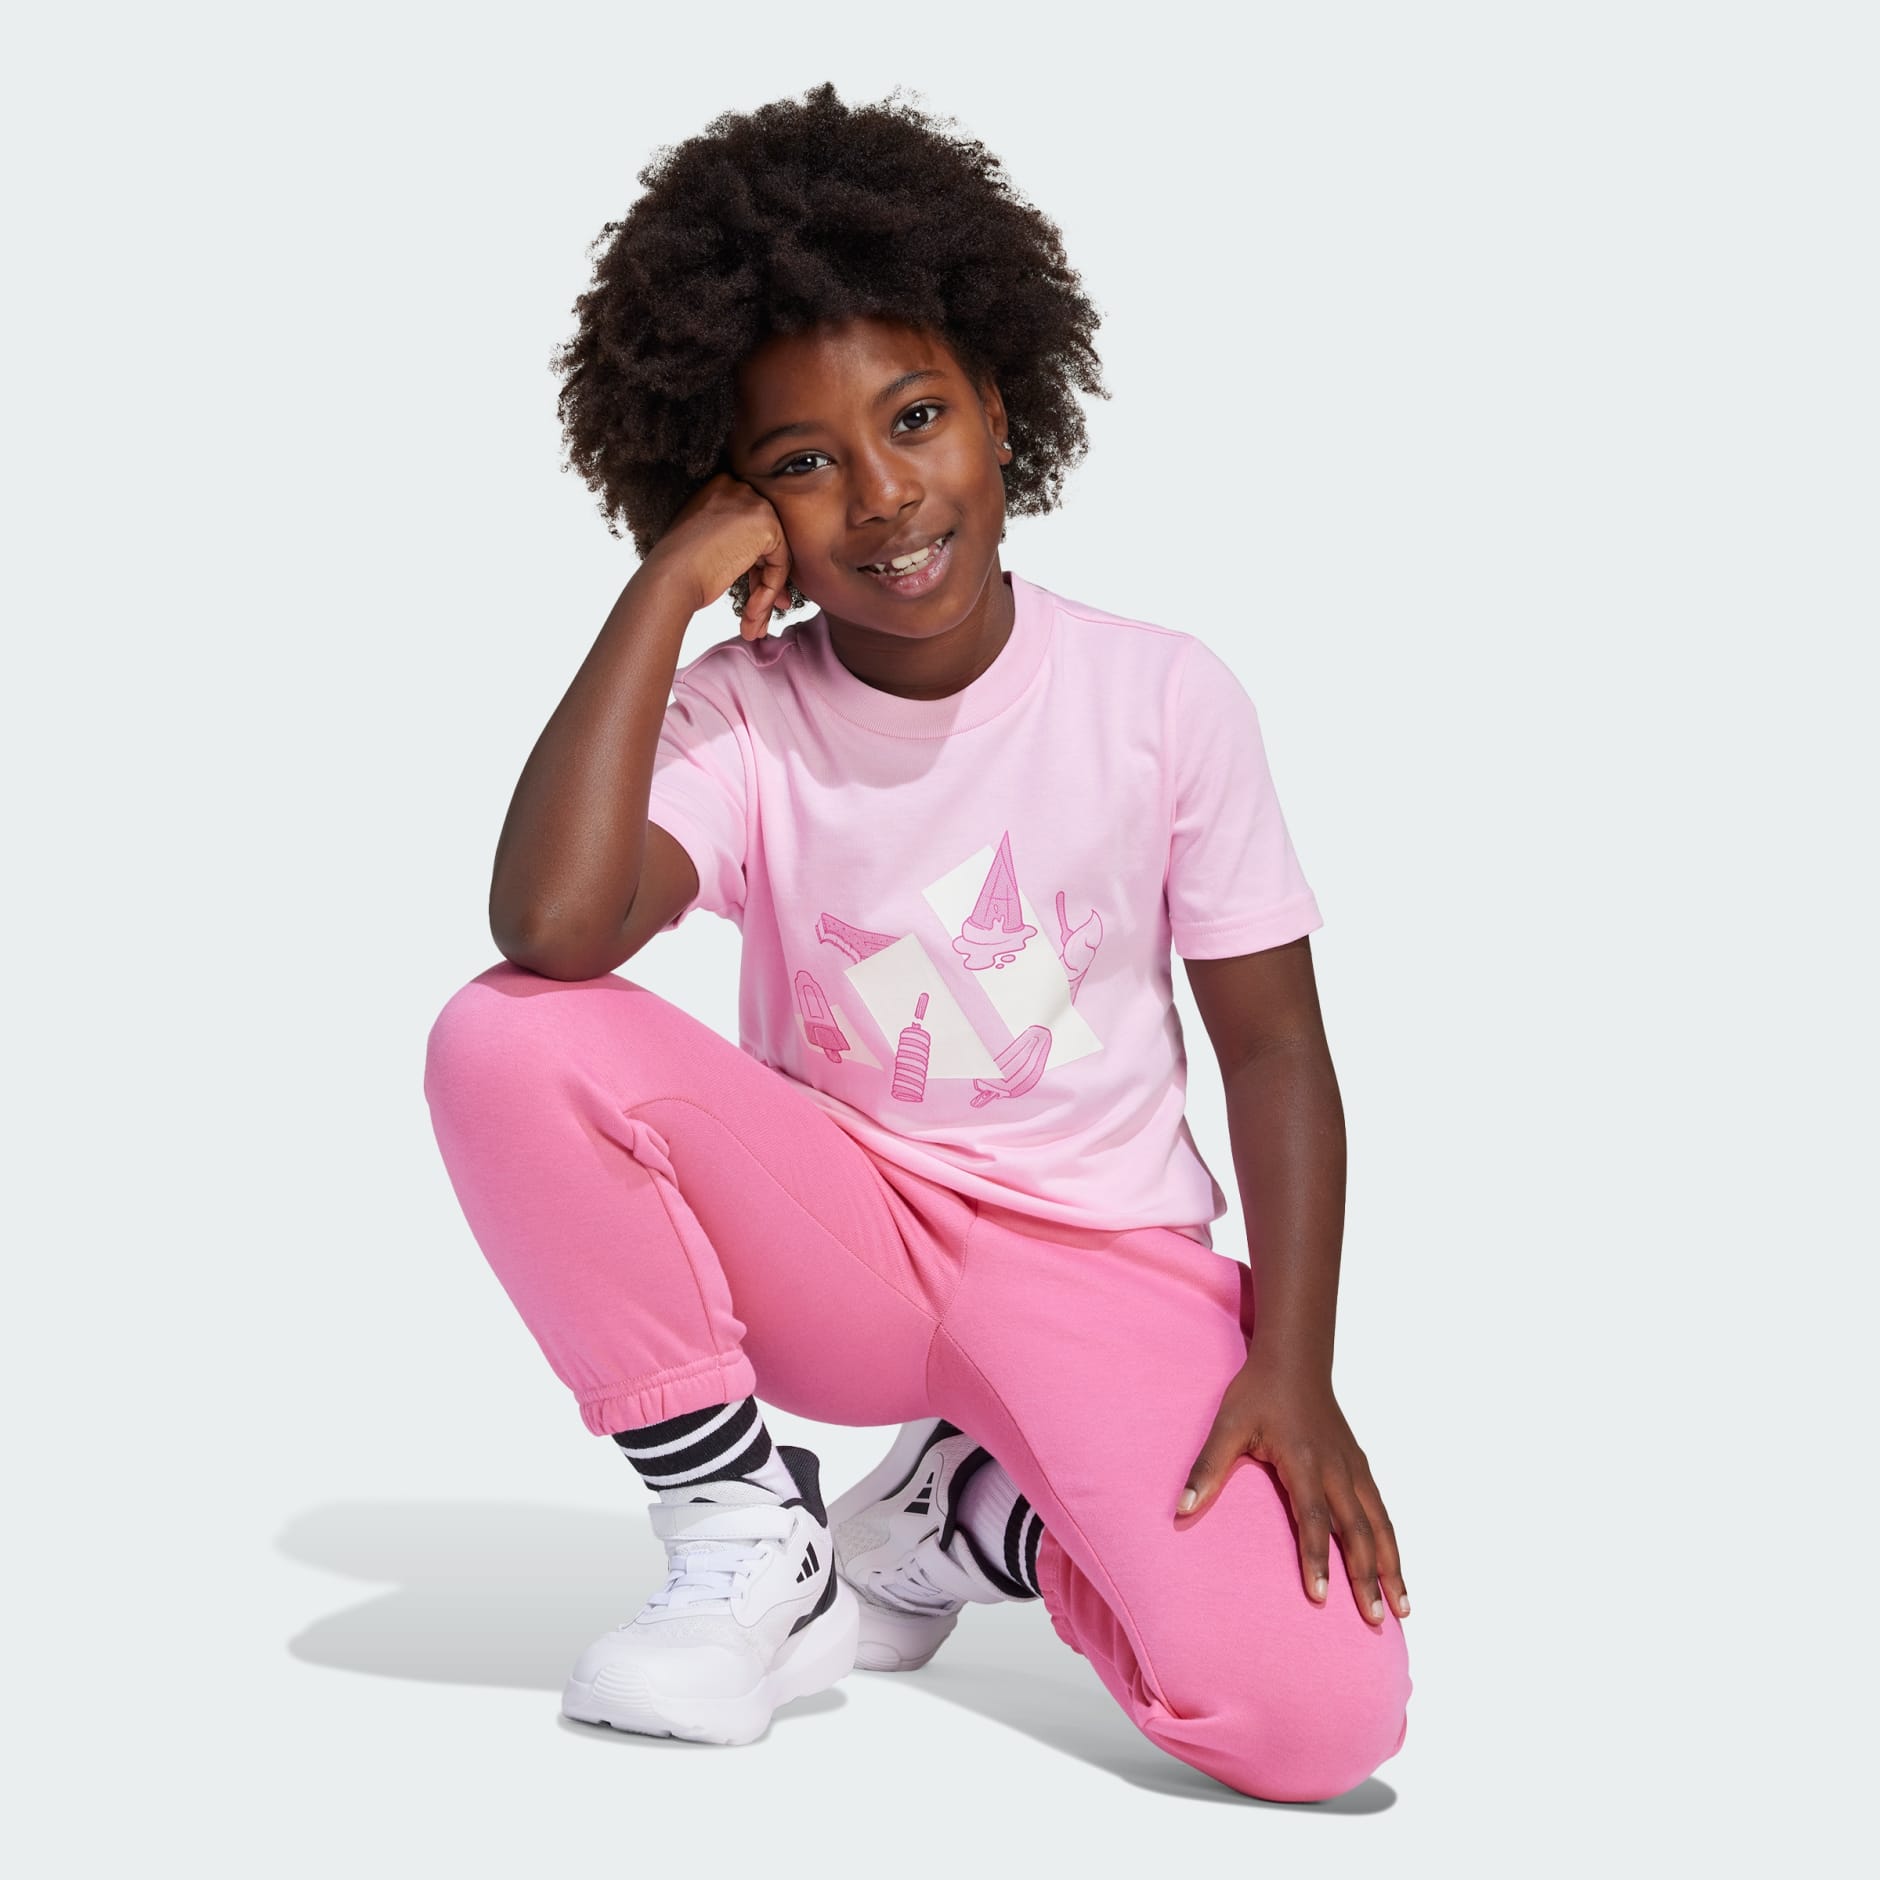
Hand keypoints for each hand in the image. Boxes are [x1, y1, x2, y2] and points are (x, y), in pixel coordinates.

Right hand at [641, 471, 793, 641]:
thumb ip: (732, 541)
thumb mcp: (705, 541)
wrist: (669, 577)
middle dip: (764, 581)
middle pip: (765, 541)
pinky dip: (769, 592)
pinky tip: (751, 614)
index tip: (749, 591)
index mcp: (720, 487)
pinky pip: (780, 565)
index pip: (748, 529)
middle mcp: (738, 488)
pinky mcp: (767, 525)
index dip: (751, 565)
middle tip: (757, 613)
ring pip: (775, 556)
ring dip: (765, 594)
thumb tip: (760, 560)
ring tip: (753, 624)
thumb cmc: (678, 568)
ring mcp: (754, 504)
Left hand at [1179, 1356, 1408, 1625]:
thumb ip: (1208, 1468)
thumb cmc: (1258, 1393)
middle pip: (1358, 1530)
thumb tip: (1181, 1509)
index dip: (1316, 1559)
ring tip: (1401, 1608)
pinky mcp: (1360, 1466)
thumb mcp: (1228, 1425)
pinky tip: (1397, 1570)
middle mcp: (1335, 1469)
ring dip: (1391, 1567)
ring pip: (1379, 1524)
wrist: (1295, 1360)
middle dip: (1366, 1576)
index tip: (1321, 1597)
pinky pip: (1381, 1511)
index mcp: (1303, 1461)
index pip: (1314, 1519)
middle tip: (1375, 1621)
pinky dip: (1392, 1543)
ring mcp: (1353, 1467)